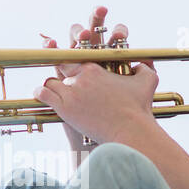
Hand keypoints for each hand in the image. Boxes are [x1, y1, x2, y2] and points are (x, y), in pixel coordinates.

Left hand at [39, 6, 149, 148]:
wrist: (130, 131)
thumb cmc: (139, 109)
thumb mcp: (148, 82)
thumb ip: (145, 67)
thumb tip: (142, 64)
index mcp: (95, 68)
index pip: (74, 56)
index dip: (70, 59)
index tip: (69, 62)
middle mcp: (81, 77)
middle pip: (61, 67)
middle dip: (60, 71)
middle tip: (61, 76)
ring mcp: (71, 92)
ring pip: (51, 81)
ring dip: (52, 85)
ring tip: (54, 89)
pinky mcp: (65, 108)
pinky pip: (44, 94)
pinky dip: (41, 93)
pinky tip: (41, 94)